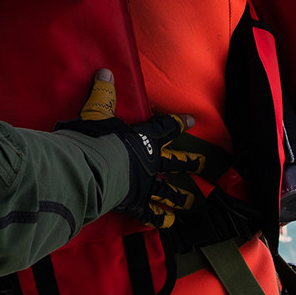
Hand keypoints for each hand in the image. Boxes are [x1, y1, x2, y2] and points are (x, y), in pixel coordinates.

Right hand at [58, 70, 203, 227]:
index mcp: (144, 139)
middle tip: (203, 163)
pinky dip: (160, 219)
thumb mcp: (96, 113)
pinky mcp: (137, 204)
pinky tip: (169, 222)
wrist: (92, 169)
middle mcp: (151, 162)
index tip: (192, 120)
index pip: (165, 127)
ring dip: (182, 197)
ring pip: (169, 192)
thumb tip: (104, 72)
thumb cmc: (95, 140)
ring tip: (193, 201)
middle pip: (176, 162)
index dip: (179, 123)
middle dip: (190, 162)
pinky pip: (151, 213)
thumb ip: (103, 95)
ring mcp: (146, 185)